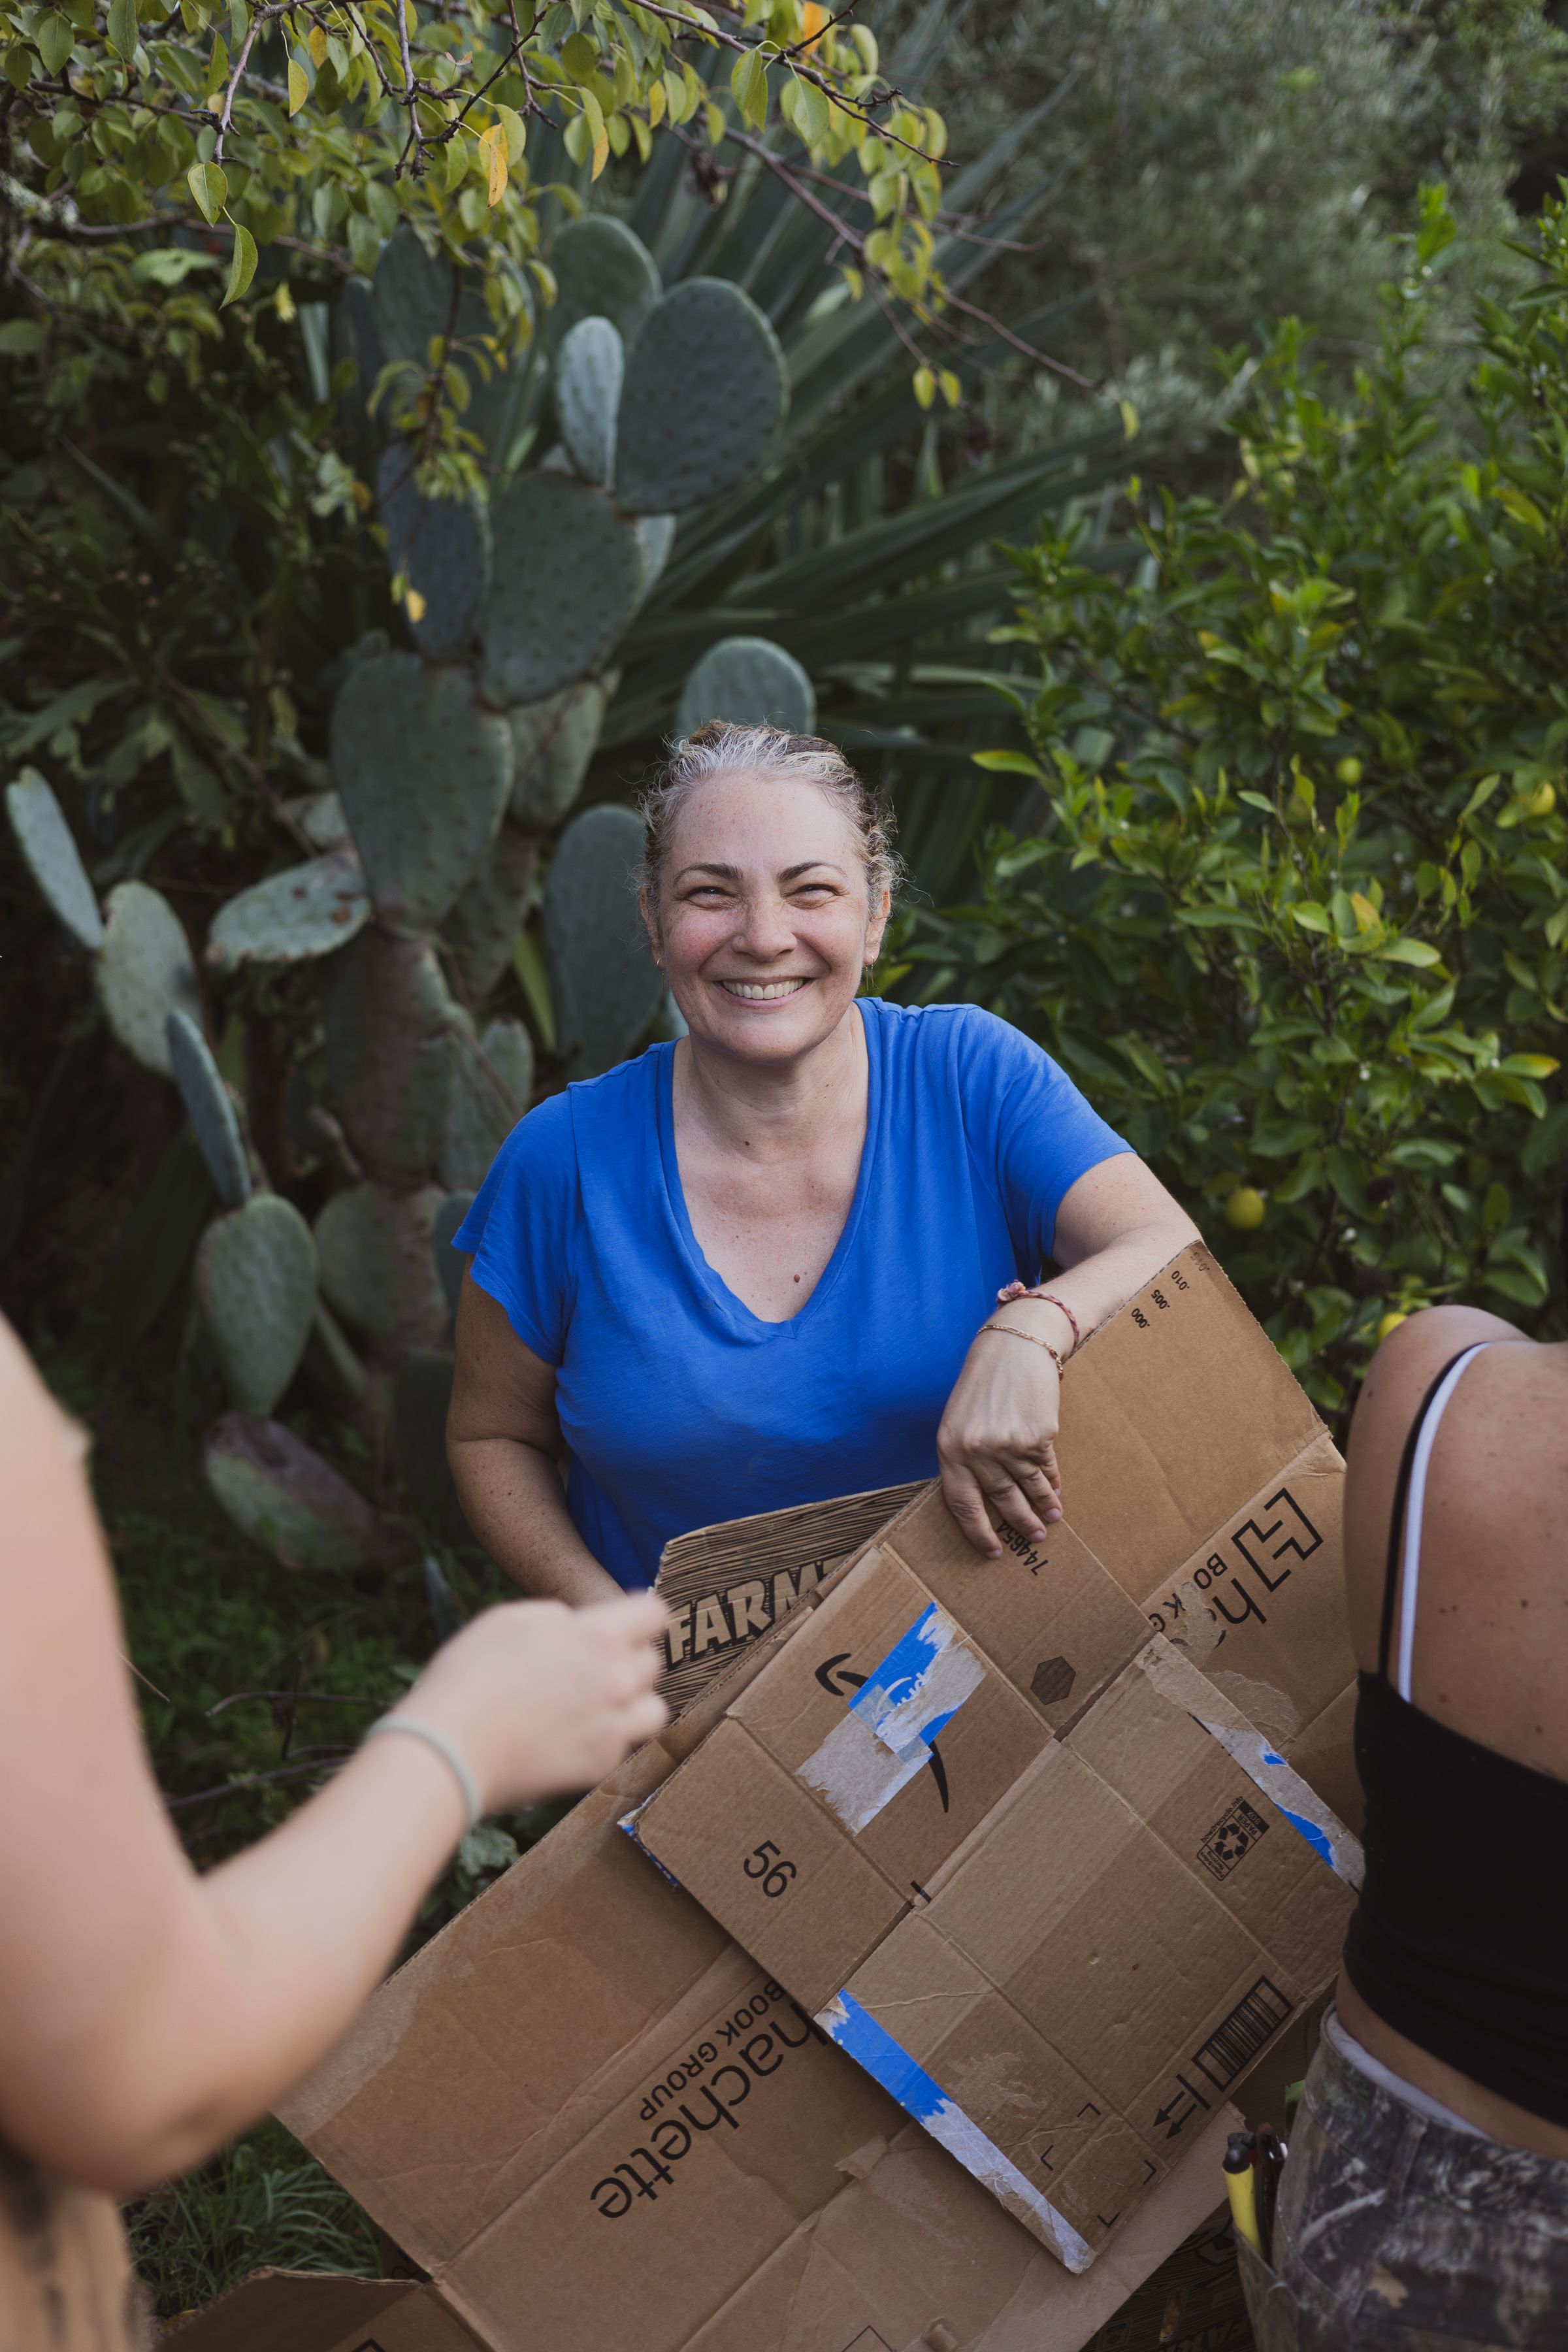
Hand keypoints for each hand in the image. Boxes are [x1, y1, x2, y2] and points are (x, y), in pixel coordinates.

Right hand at [407, 1592, 669, 1808]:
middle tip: (589, 1669)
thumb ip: (555, 1617)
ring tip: (595, 1705)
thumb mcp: (507, 1620)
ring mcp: (613, 1727)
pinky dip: (604, 1739)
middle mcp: (617, 1680)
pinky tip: (568, 1735)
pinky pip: (622, 1744)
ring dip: (631, 1703)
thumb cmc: (468, 1677)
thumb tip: (574, 1626)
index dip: (639, 1617)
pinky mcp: (601, 1765)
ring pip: (653, 1708)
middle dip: (626, 1660)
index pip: (654, 1614)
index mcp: (598, 1636)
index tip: (625, 1625)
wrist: (448, 1750)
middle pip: (651, 1662)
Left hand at [936, 1320, 1062, 1556]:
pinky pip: (1045, 1469)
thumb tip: (982, 1497)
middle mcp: (977, 1451)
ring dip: (1043, 1507)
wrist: (1013, 1347)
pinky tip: (1057, 1491)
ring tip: (1051, 1520)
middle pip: (1000, 1500)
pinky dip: (1052, 1482)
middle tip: (1033, 1538)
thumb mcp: (958, 1420)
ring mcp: (1008, 1446)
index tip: (992, 1550)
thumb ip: (964, 1457)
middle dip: (1019, 1522)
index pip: (962, 1504)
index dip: (978, 1531)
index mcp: (949, 1448)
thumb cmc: (982, 1384)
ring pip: (1028, 1488)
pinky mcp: (1037, 1437)